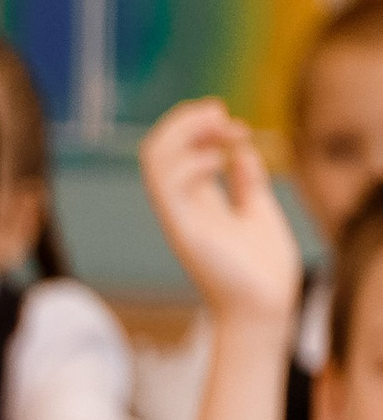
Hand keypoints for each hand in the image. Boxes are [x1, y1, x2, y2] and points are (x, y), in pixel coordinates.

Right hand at [139, 101, 301, 324]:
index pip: (174, 151)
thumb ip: (246, 179)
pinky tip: (220, 161)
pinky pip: (167, 186)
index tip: (231, 121)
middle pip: (156, 148)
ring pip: (153, 160)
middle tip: (221, 113)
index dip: (195, 124)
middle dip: (185, 119)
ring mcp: (179, 217)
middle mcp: (181, 206)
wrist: (266, 306)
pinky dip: (191, 162)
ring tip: (222, 127)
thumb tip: (240, 149)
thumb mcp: (258, 209)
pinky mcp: (185, 230)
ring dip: (184, 131)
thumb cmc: (263, 268)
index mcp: (196, 201)